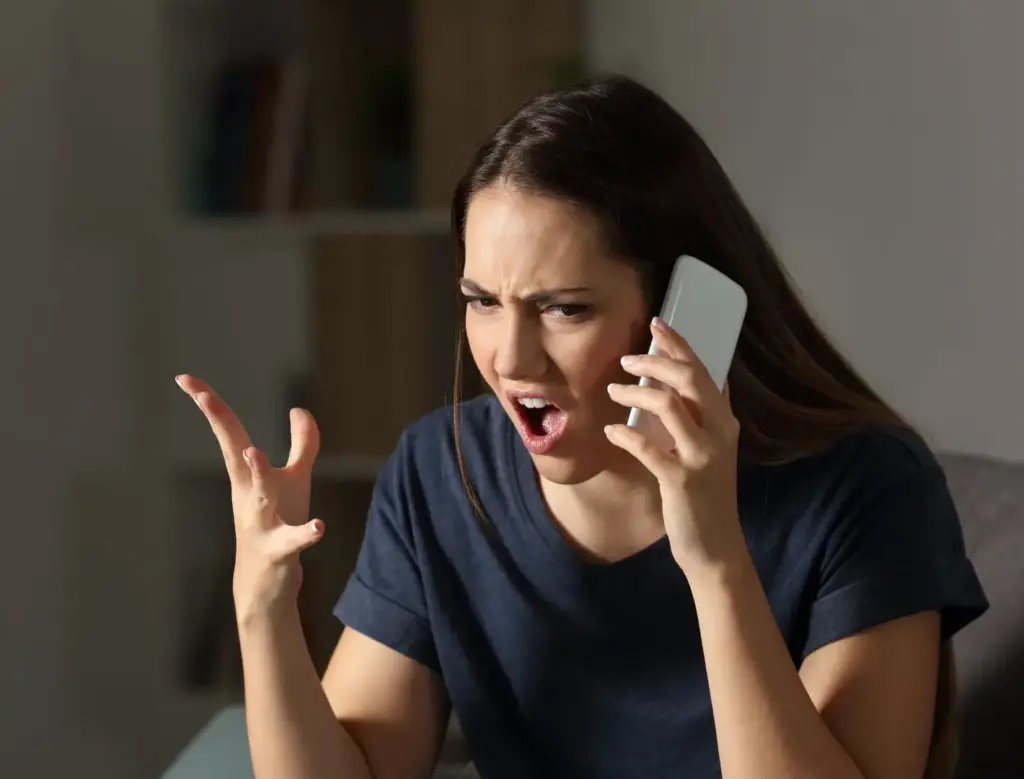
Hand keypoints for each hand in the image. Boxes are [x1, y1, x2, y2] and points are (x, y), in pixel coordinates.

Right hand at [176, 374, 323, 622]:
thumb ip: (302, 444)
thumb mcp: (294, 481)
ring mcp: (260, 522)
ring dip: (256, 473)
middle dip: (221, 425)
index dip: (210, 403)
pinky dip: (305, 534)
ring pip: (258, 495)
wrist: (264, 585)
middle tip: (204, 397)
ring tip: (254, 451)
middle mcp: (249, 494)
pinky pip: (292, 541)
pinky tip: (318, 527)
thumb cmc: (277, 524)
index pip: (229, 431)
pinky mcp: (279, 551)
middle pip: (234, 453)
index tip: (185, 377)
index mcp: (247, 474)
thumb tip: (299, 409)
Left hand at [604, 318, 745, 573]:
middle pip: (689, 380)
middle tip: (626, 359)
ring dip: (636, 394)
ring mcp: (702, 457)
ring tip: (612, 392)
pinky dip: (625, 437)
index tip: (657, 323)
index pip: (703, 371)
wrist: (715, 546)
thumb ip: (702, 418)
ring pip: (669, 406)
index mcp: (725, 422)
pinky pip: (648, 449)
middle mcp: (719, 433)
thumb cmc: (706, 495)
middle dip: (656, 361)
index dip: (679, 344)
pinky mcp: (682, 481)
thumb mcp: (710, 450)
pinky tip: (611, 433)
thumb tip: (687, 382)